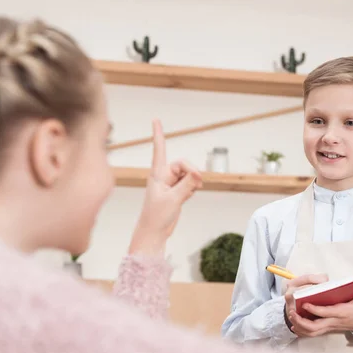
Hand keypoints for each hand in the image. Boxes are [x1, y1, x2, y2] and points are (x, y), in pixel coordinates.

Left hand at [128, 120, 202, 255]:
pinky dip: (192, 189)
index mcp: (157, 174)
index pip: (159, 150)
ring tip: (187, 195)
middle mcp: (163, 176)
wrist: (154, 232)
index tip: (155, 120)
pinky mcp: (177, 192)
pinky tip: (188, 198)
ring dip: (192, 182)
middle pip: (183, 164)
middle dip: (191, 172)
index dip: (158, 134)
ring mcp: (170, 184)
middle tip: (198, 182)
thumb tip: (198, 175)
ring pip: (188, 175)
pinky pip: (190, 184)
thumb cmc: (156, 216)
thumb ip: (187, 185)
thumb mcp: (173, 199)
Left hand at [288, 276, 352, 336]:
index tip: (304, 304)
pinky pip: (314, 333)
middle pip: (315, 326)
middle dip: (301, 321)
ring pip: (313, 332)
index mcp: (342, 312)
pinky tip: (295, 326)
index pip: (326, 312)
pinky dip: (303, 331)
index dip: (314, 310)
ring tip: (291, 317)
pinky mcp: (329, 329)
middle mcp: (334, 321)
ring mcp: (330, 326)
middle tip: (291, 312)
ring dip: (300, 326)